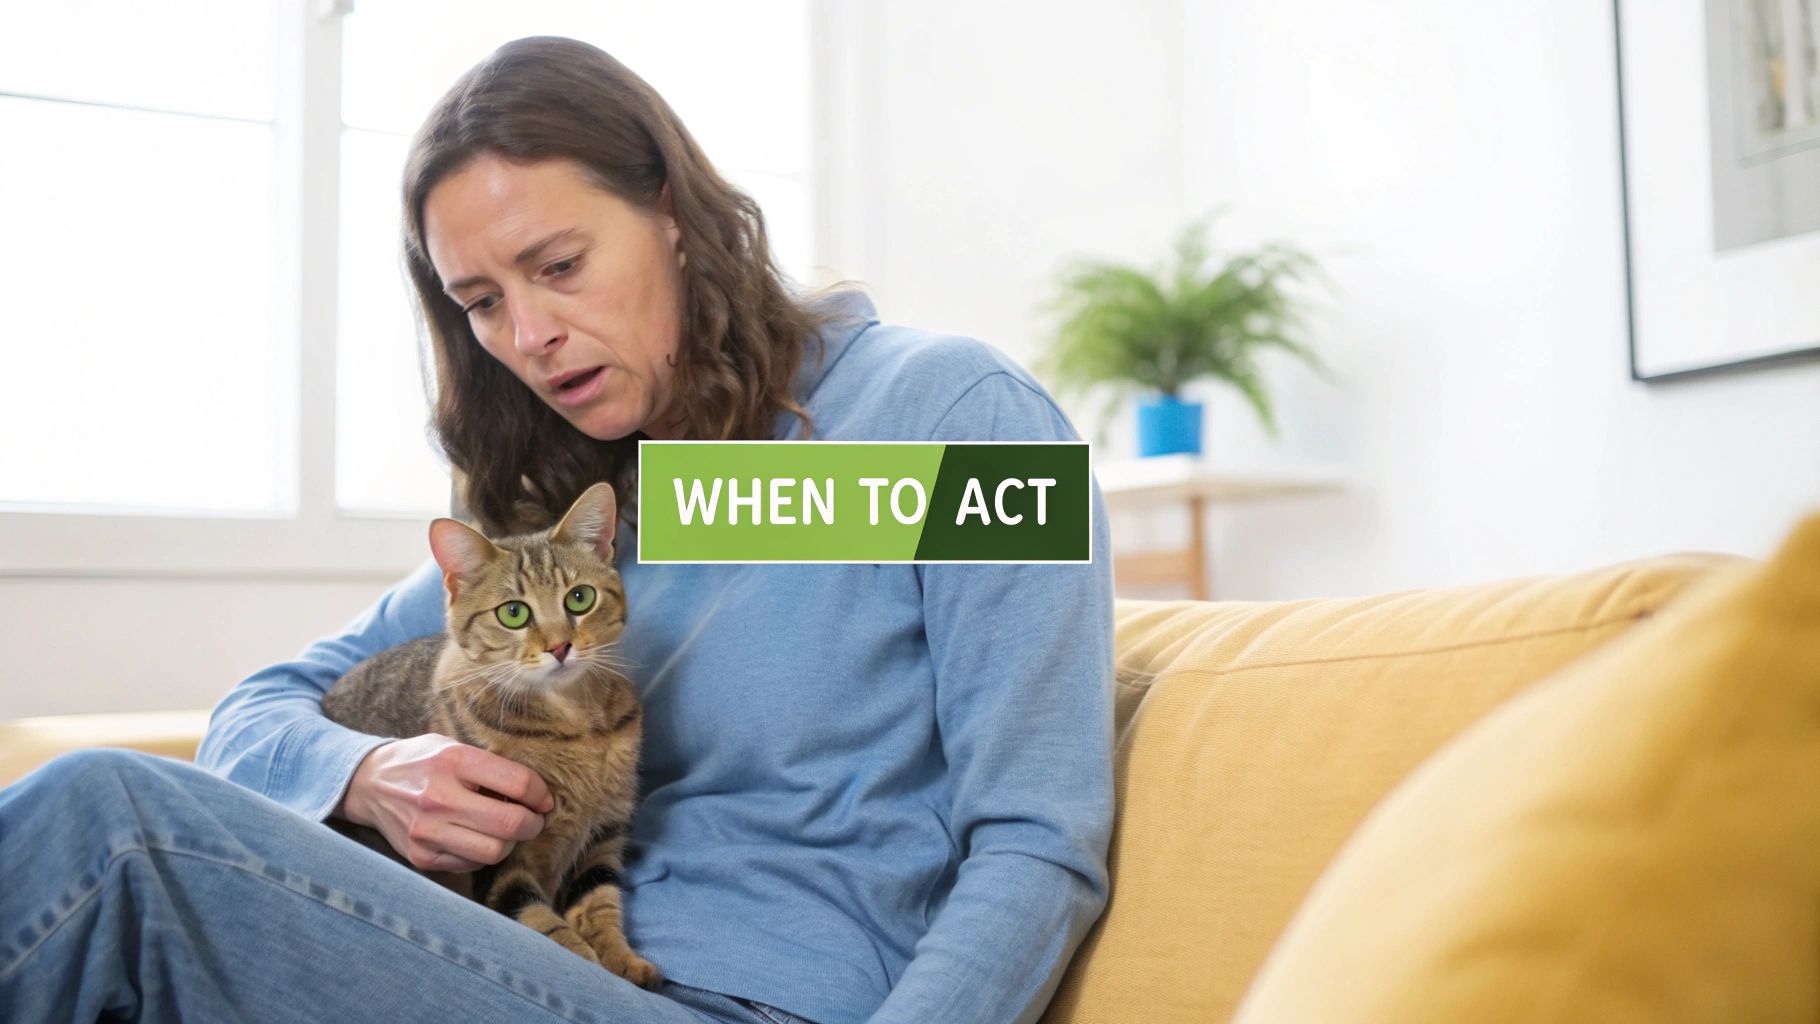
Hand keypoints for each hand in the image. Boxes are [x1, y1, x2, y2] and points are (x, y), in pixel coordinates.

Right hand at [336, 734, 553, 871]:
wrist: (368, 784)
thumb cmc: (422, 762)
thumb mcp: (453, 746)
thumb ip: (490, 765)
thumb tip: (536, 793)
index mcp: (452, 761)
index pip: (518, 783)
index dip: (541, 794)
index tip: (543, 799)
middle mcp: (438, 797)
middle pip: (511, 823)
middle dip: (534, 824)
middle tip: (535, 819)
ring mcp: (427, 831)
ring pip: (494, 852)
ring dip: (511, 843)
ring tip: (507, 830)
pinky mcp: (421, 857)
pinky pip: (472, 864)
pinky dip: (484, 854)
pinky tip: (478, 837)